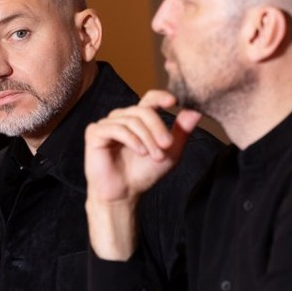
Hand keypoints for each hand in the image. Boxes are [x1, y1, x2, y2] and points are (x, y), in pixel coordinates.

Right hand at [84, 90, 201, 259]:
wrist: (124, 194)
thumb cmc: (144, 173)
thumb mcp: (169, 152)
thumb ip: (181, 131)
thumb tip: (196, 111)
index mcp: (138, 119)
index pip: (149, 99)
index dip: (161, 96)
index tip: (174, 102)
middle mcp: (122, 118)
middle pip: (143, 111)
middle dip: (158, 128)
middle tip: (167, 145)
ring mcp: (107, 124)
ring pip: (132, 120)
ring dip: (147, 138)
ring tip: (154, 156)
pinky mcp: (95, 133)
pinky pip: (116, 128)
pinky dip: (131, 139)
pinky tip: (140, 152)